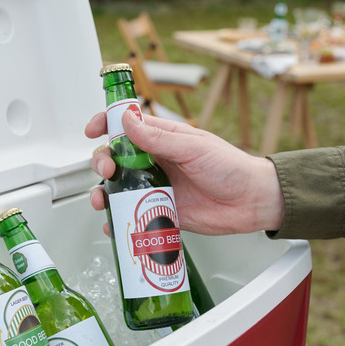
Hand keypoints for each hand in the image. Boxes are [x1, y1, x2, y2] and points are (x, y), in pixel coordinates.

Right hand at [86, 111, 284, 234]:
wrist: (252, 202)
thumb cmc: (231, 167)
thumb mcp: (193, 147)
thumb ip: (158, 137)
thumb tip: (127, 121)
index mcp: (162, 138)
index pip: (125, 125)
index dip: (105, 124)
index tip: (92, 131)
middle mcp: (154, 161)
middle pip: (114, 158)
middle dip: (102, 162)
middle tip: (107, 171)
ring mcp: (155, 187)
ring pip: (118, 188)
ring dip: (103, 193)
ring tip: (102, 201)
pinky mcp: (160, 212)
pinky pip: (132, 216)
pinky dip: (118, 221)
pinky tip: (114, 225)